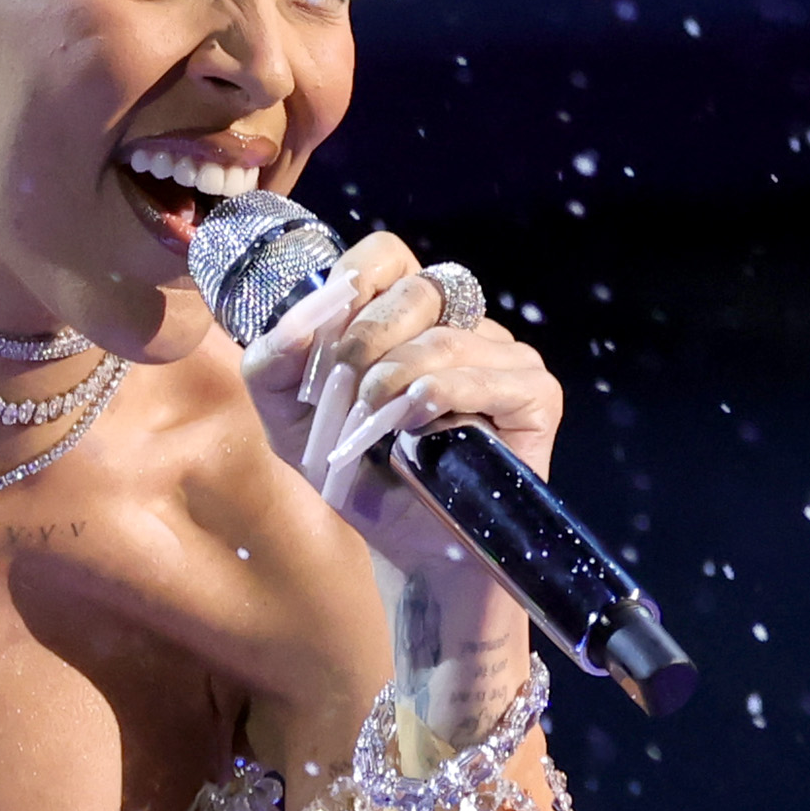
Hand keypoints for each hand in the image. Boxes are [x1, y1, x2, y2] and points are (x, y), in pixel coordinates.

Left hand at [235, 227, 568, 682]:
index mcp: (409, 320)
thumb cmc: (362, 482)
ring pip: (444, 338)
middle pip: (415, 288)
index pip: (386, 254)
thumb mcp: (293, 427)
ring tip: (372, 428)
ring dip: (391, 382)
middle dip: (363, 342)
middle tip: (343, 395)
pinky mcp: (536, 396)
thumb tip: (295, 321)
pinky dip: (440, 396)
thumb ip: (273, 368)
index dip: (351, 283)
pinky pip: (486, 376)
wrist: (414, 556)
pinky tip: (416, 425)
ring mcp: (505, 358)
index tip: (323, 338)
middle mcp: (463, 326)